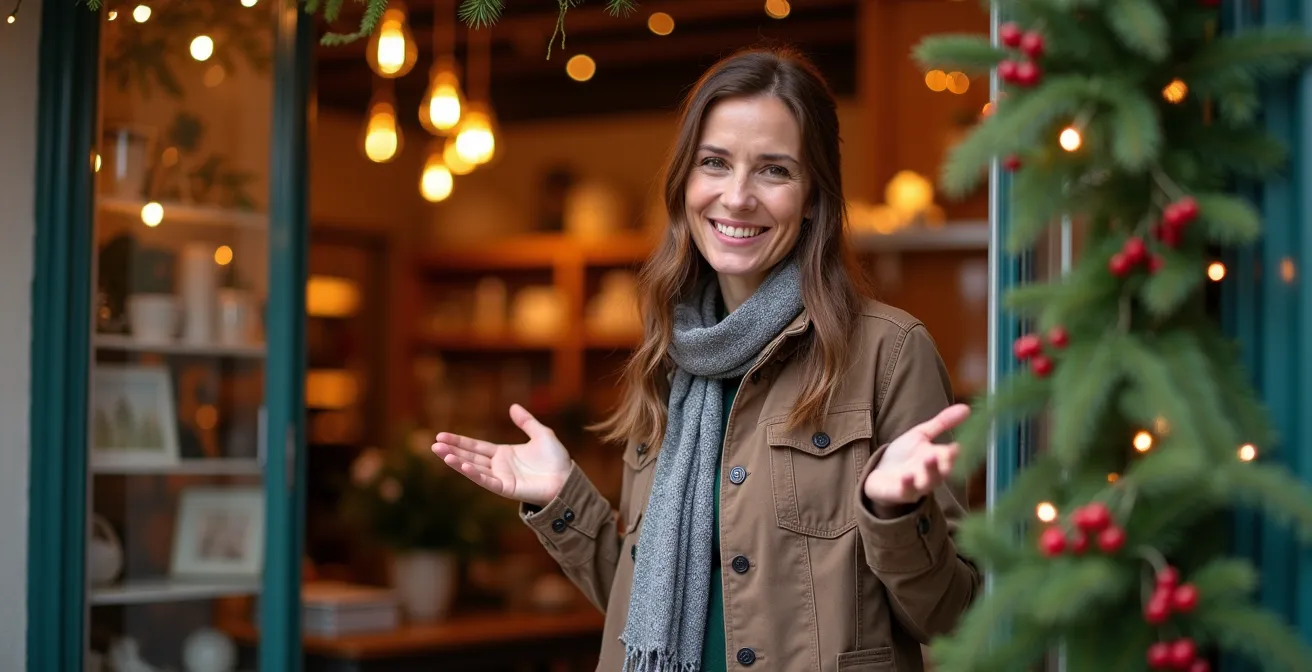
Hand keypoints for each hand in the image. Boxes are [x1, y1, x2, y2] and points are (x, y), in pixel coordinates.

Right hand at [432, 404, 572, 506]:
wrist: (567, 479)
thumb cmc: (556, 460)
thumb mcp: (541, 434)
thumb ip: (526, 422)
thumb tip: (512, 406)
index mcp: (503, 454)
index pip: (476, 446)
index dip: (459, 441)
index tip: (441, 436)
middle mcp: (498, 466)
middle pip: (470, 456)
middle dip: (452, 450)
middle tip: (434, 444)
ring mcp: (501, 478)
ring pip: (474, 468)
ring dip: (457, 461)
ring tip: (441, 453)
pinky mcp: (506, 488)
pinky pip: (487, 481)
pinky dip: (475, 474)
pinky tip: (463, 465)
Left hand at [863, 403, 969, 506]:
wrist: (879, 474)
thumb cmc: (904, 456)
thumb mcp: (921, 435)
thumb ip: (942, 423)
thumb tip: (966, 407)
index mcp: (939, 460)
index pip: (953, 456)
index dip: (959, 451)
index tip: (963, 441)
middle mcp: (932, 474)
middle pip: (944, 470)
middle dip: (948, 462)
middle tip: (950, 451)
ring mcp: (918, 486)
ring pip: (928, 482)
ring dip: (930, 471)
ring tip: (929, 457)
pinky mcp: (901, 494)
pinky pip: (907, 491)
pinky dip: (908, 484)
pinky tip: (907, 475)